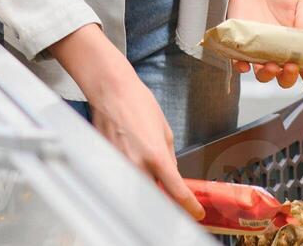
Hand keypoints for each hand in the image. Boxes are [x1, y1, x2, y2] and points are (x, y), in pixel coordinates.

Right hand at [47, 24, 204, 221]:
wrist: (111, 90)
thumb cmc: (137, 103)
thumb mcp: (164, 130)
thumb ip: (169, 158)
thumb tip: (172, 177)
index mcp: (156, 155)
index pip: (177, 192)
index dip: (189, 207)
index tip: (196, 213)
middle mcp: (136, 165)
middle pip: (154, 200)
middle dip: (166, 205)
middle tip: (175, 204)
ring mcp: (119, 165)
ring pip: (136, 193)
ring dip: (147, 193)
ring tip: (153, 183)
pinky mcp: (106, 162)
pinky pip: (122, 180)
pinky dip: (131, 181)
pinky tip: (134, 170)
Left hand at [225, 0, 302, 88]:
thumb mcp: (301, 0)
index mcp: (297, 46)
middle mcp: (279, 52)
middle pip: (285, 78)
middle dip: (289, 78)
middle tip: (291, 66)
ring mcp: (260, 50)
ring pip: (263, 75)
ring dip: (268, 76)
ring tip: (272, 65)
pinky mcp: (241, 44)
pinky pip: (239, 62)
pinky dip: (242, 67)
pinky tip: (245, 64)